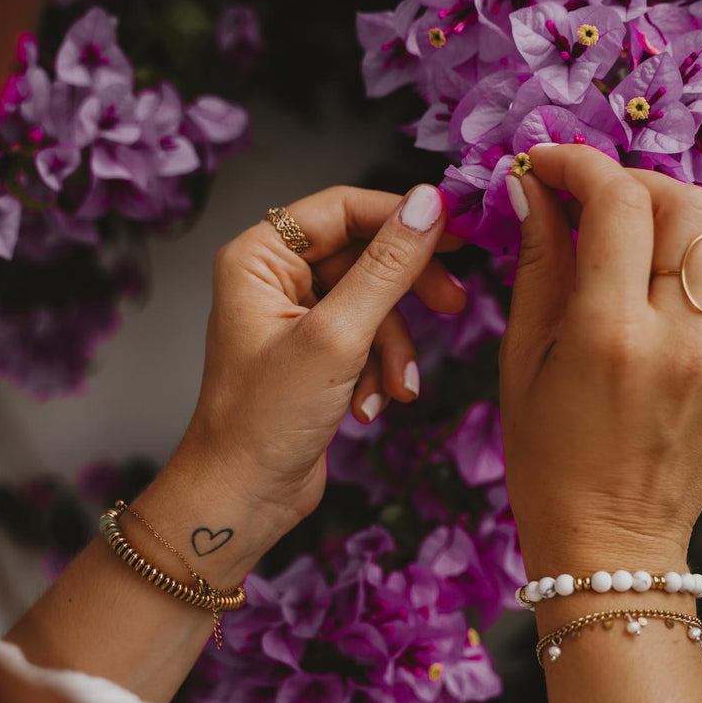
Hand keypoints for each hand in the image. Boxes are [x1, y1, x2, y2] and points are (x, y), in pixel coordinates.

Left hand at [170, 184, 463, 572]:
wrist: (244, 496)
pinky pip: (365, 341)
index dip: (403, 218)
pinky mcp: (314, 356)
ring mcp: (295, 319)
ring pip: (372, 305)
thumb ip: (387, 268)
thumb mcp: (337, 338)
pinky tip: (371, 405)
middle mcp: (275, 280)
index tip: (458, 234)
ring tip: (395, 389)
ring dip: (392, 349)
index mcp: (260, 258)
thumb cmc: (265, 421)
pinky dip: (377, 371)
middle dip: (406, 294)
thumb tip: (428, 206)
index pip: (343, 209)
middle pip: (364, 257)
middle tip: (452, 306)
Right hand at [500, 144, 701, 574]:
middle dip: (629, 185)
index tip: (549, 164)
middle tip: (593, 204)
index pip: (614, 202)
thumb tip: (532, 191)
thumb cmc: (545, 461)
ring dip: (678, 221)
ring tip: (641, 245)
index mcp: (608, 334)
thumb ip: (534, 268)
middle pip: (679, 205)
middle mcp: (678, 338)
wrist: (607, 542)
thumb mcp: (522, 363)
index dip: (577, 164)